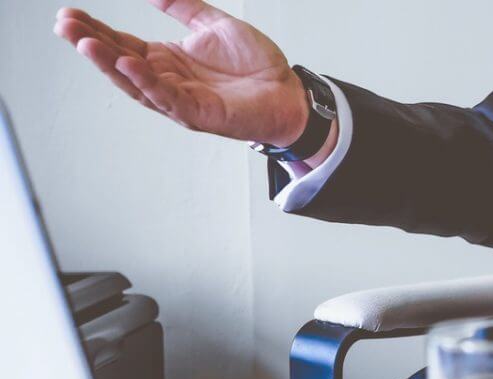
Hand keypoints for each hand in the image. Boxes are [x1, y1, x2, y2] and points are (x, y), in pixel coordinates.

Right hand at [54, 0, 308, 146]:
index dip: (95, 31)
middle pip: (120, 63)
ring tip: (85, 43)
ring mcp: (180, 99)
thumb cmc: (256, 65)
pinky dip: (147, 82)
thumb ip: (182, 6)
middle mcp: (167, 81)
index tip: (68, 15)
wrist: (288, 91)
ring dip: (109, 64)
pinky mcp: (199, 113)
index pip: (121, 44)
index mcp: (167, 61)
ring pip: (136, 83)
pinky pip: (167, 98)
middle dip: (90, 45)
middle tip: (64, 26)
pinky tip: (130, 64)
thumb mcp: (213, 25)